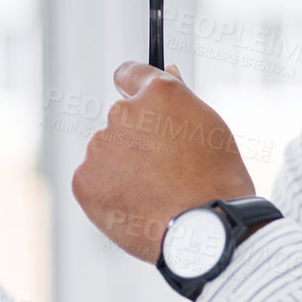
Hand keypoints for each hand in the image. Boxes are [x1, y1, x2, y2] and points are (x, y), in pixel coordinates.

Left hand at [70, 62, 256, 261]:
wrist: (206, 231)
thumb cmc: (217, 181)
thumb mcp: (210, 128)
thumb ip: (181, 98)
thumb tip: (167, 70)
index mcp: (158, 94)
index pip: (129, 74)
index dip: (134, 89)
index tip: (139, 108)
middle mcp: (123, 112)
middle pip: (121, 121)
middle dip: (136, 141)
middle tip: (164, 171)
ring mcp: (100, 146)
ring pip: (107, 153)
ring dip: (122, 168)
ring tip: (156, 194)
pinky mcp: (84, 179)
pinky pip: (94, 181)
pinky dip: (109, 193)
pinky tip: (137, 207)